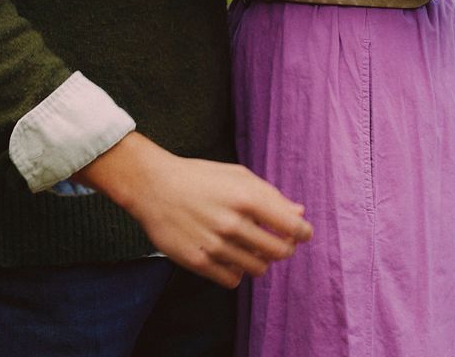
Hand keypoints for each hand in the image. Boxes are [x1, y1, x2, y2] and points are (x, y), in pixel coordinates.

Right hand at [80, 133, 311, 287]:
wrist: (152, 186)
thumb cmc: (198, 177)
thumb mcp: (236, 175)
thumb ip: (270, 195)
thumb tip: (299, 214)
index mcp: (246, 197)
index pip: (292, 227)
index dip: (303, 233)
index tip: (301, 234)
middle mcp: (233, 223)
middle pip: (279, 252)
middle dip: (284, 248)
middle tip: (275, 242)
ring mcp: (215, 245)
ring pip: (258, 269)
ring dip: (259, 260)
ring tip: (247, 247)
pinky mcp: (198, 261)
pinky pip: (233, 280)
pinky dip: (236, 272)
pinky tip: (228, 257)